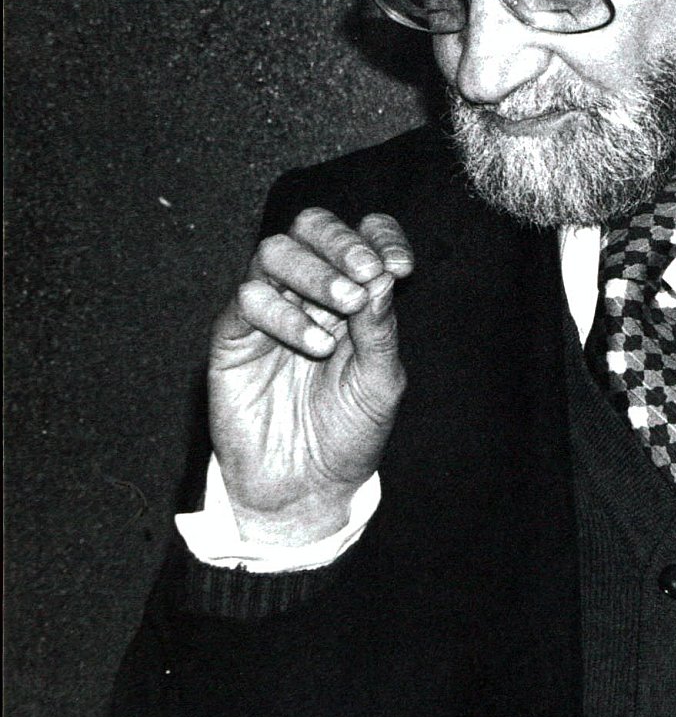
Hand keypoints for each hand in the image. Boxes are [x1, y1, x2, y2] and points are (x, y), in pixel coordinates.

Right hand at [208, 208, 413, 544]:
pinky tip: (315, 344)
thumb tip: (381, 277)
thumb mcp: (380, 382)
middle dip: (341, 242)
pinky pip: (249, 299)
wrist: (307, 487)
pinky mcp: (233, 336)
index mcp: (352, 296)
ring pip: (275, 252)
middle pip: (312, 229)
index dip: (379, 238)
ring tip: (344, 306)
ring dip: (314, 271)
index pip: (362, 238)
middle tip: (365, 272)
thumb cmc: (348, 434)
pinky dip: (284, 313)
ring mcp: (269, 312)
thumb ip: (380, 330)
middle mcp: (308, 294)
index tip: (401, 266)